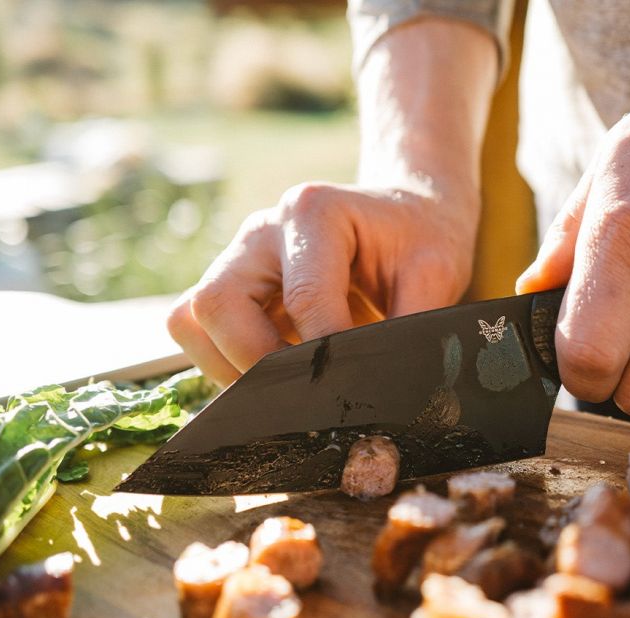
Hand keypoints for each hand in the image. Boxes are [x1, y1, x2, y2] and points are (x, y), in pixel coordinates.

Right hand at [167, 181, 477, 383]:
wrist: (405, 217)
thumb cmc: (420, 241)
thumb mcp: (436, 273)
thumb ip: (413, 325)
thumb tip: (387, 385)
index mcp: (314, 211)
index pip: (302, 298)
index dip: (325, 357)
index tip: (352, 390)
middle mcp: (262, 230)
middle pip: (218, 303)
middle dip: (258, 363)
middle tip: (307, 394)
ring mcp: (237, 257)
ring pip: (193, 320)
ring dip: (231, 367)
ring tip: (288, 389)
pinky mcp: (228, 286)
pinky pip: (196, 333)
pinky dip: (223, 365)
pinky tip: (274, 377)